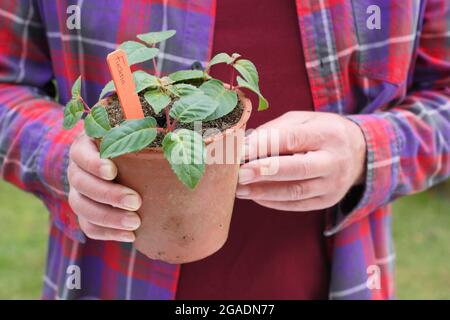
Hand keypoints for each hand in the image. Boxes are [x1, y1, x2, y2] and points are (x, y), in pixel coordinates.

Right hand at [68, 133, 141, 241]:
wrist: (131, 169)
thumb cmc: (138, 146)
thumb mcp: (138, 135)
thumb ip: (147, 136)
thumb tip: (174, 139)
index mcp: (86, 146)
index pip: (80, 154)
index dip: (93, 163)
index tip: (112, 172)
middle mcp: (77, 169)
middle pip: (81, 183)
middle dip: (108, 194)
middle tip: (135, 201)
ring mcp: (78, 192)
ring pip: (82, 207)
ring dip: (109, 218)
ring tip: (136, 223)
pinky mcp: (85, 213)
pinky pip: (89, 227)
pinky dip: (108, 234)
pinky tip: (131, 236)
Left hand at [236, 111, 365, 210]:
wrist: (359, 153)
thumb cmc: (321, 131)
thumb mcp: (303, 119)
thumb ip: (275, 130)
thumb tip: (244, 145)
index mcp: (328, 133)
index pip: (292, 139)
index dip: (264, 145)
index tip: (239, 151)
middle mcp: (334, 161)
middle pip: (298, 169)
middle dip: (265, 172)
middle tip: (239, 174)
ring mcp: (333, 184)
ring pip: (295, 191)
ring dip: (263, 191)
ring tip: (239, 189)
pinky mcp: (328, 201)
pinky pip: (297, 204)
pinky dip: (272, 201)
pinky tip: (254, 196)